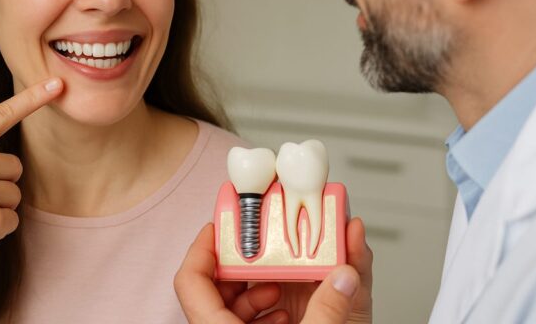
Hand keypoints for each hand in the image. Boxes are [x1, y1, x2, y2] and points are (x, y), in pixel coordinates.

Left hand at [174, 218, 372, 322]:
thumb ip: (330, 310)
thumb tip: (345, 273)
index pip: (190, 281)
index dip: (202, 247)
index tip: (221, 224)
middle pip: (219, 289)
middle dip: (248, 264)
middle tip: (269, 243)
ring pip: (237, 308)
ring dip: (264, 287)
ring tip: (287, 276)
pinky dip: (274, 311)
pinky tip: (294, 309)